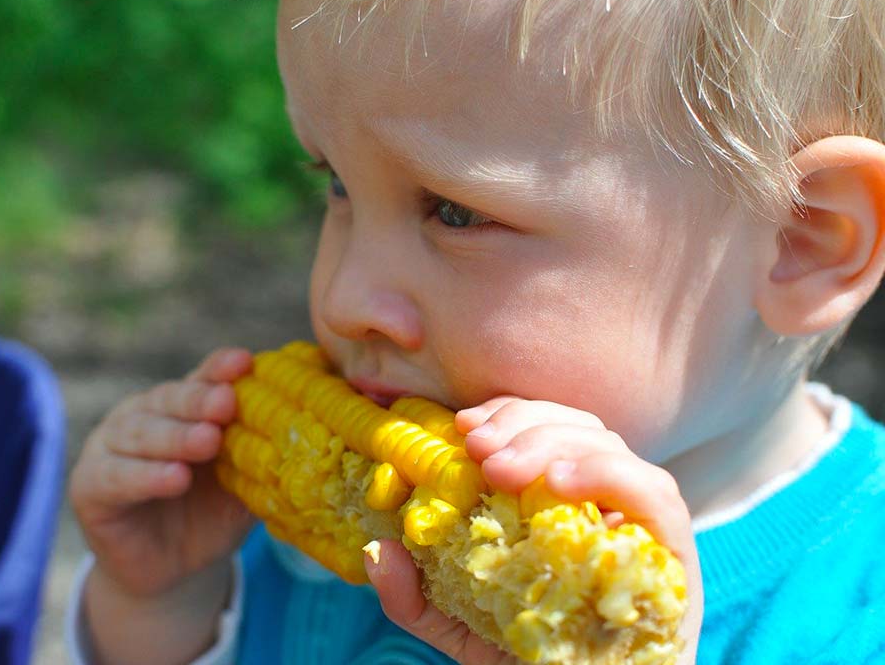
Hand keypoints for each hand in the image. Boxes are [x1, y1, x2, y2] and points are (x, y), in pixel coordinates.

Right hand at [68, 347, 255, 598]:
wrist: (173, 571)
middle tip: (227, 402)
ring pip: (140, 434)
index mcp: (180, 406)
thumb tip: (309, 426)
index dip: (219, 370)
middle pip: (168, 400)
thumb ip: (262, 453)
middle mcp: (141, 416)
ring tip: (208, 441)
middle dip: (199, 400)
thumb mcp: (243, 482)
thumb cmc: (212, 514)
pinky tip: (174, 478)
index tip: (245, 363)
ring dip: (175, 437)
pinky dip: (146, 476)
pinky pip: (116, 477)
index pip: (200, 379)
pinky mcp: (89, 486)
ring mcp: (109, 447)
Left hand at [364, 396, 701, 664]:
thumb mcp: (461, 627)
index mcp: (563, 501)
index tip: (463, 425)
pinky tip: (560, 482)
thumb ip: (417, 597)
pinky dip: (608, 474)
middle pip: (576, 426)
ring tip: (501, 467)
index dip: (507, 413)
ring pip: (610, 445)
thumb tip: (378, 552)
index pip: (545, 427)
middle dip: (522, 423)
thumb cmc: (530, 662)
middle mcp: (607, 501)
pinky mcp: (673, 552)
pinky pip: (654, 494)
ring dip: (552, 441)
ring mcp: (642, 523)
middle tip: (476, 448)